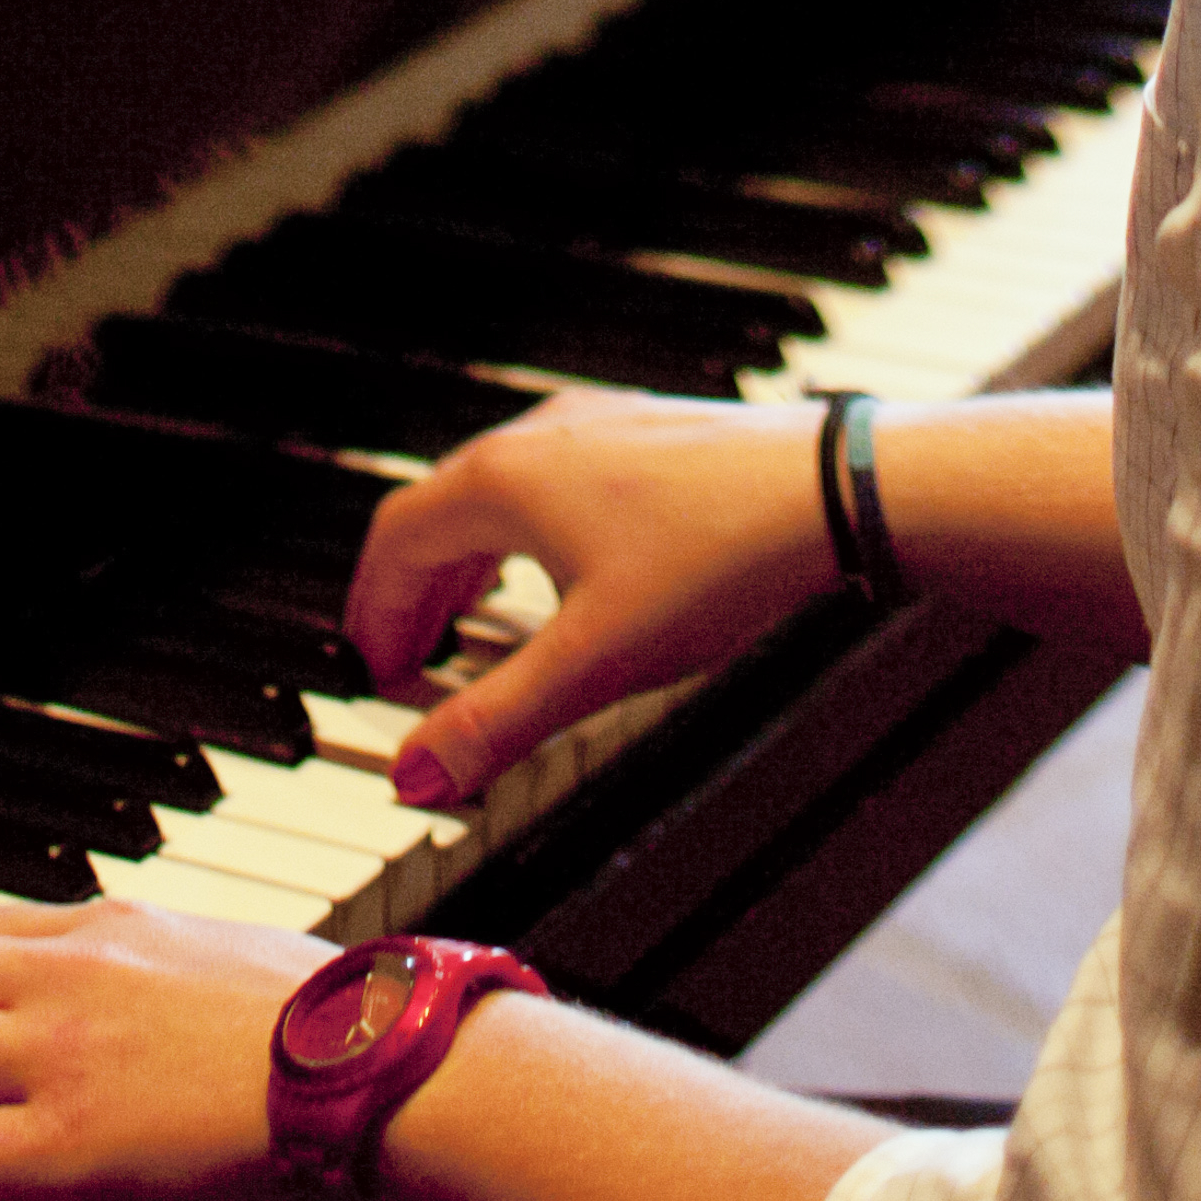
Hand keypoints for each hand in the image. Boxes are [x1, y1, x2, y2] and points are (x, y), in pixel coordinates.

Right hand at [348, 391, 837, 809]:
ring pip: (494, 492)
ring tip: (469, 626)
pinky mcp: (645, 435)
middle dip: (414, 592)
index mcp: (502, 478)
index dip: (372, 613)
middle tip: (409, 660)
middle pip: (438, 511)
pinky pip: (549, 482)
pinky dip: (521, 536)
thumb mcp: (593, 661)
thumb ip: (497, 722)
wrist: (828, 488)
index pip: (396, 540)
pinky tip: (559, 577)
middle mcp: (538, 436)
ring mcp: (594, 425)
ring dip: (465, 562)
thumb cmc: (717, 558)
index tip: (373, 672)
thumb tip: (415, 775)